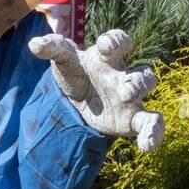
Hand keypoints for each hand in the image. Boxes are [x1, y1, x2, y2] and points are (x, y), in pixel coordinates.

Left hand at [28, 28, 163, 149]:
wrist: (74, 103)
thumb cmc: (73, 75)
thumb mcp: (62, 61)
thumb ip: (52, 49)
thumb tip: (34, 44)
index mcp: (107, 57)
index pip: (119, 42)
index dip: (116, 41)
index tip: (106, 46)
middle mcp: (123, 75)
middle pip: (142, 71)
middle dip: (136, 80)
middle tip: (123, 90)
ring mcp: (130, 97)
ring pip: (147, 90)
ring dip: (141, 92)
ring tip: (127, 99)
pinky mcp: (132, 119)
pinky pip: (151, 123)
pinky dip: (154, 134)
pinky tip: (148, 147)